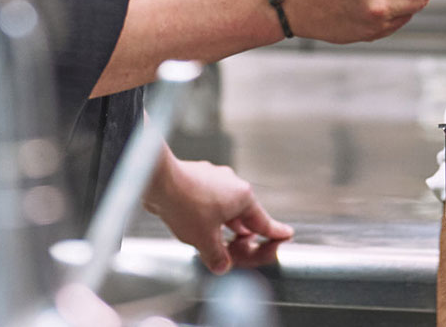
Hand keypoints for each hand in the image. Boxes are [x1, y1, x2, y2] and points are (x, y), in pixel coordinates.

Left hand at [142, 148, 292, 273]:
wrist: (158, 180)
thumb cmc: (185, 204)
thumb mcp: (205, 239)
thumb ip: (217, 256)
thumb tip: (222, 266)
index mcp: (242, 196)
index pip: (262, 221)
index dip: (274, 232)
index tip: (286, 234)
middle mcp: (232, 184)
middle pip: (244, 214)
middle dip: (244, 232)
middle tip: (248, 245)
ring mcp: (214, 179)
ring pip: (226, 206)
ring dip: (225, 224)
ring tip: (223, 238)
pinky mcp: (197, 178)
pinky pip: (210, 200)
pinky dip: (210, 214)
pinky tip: (201, 224)